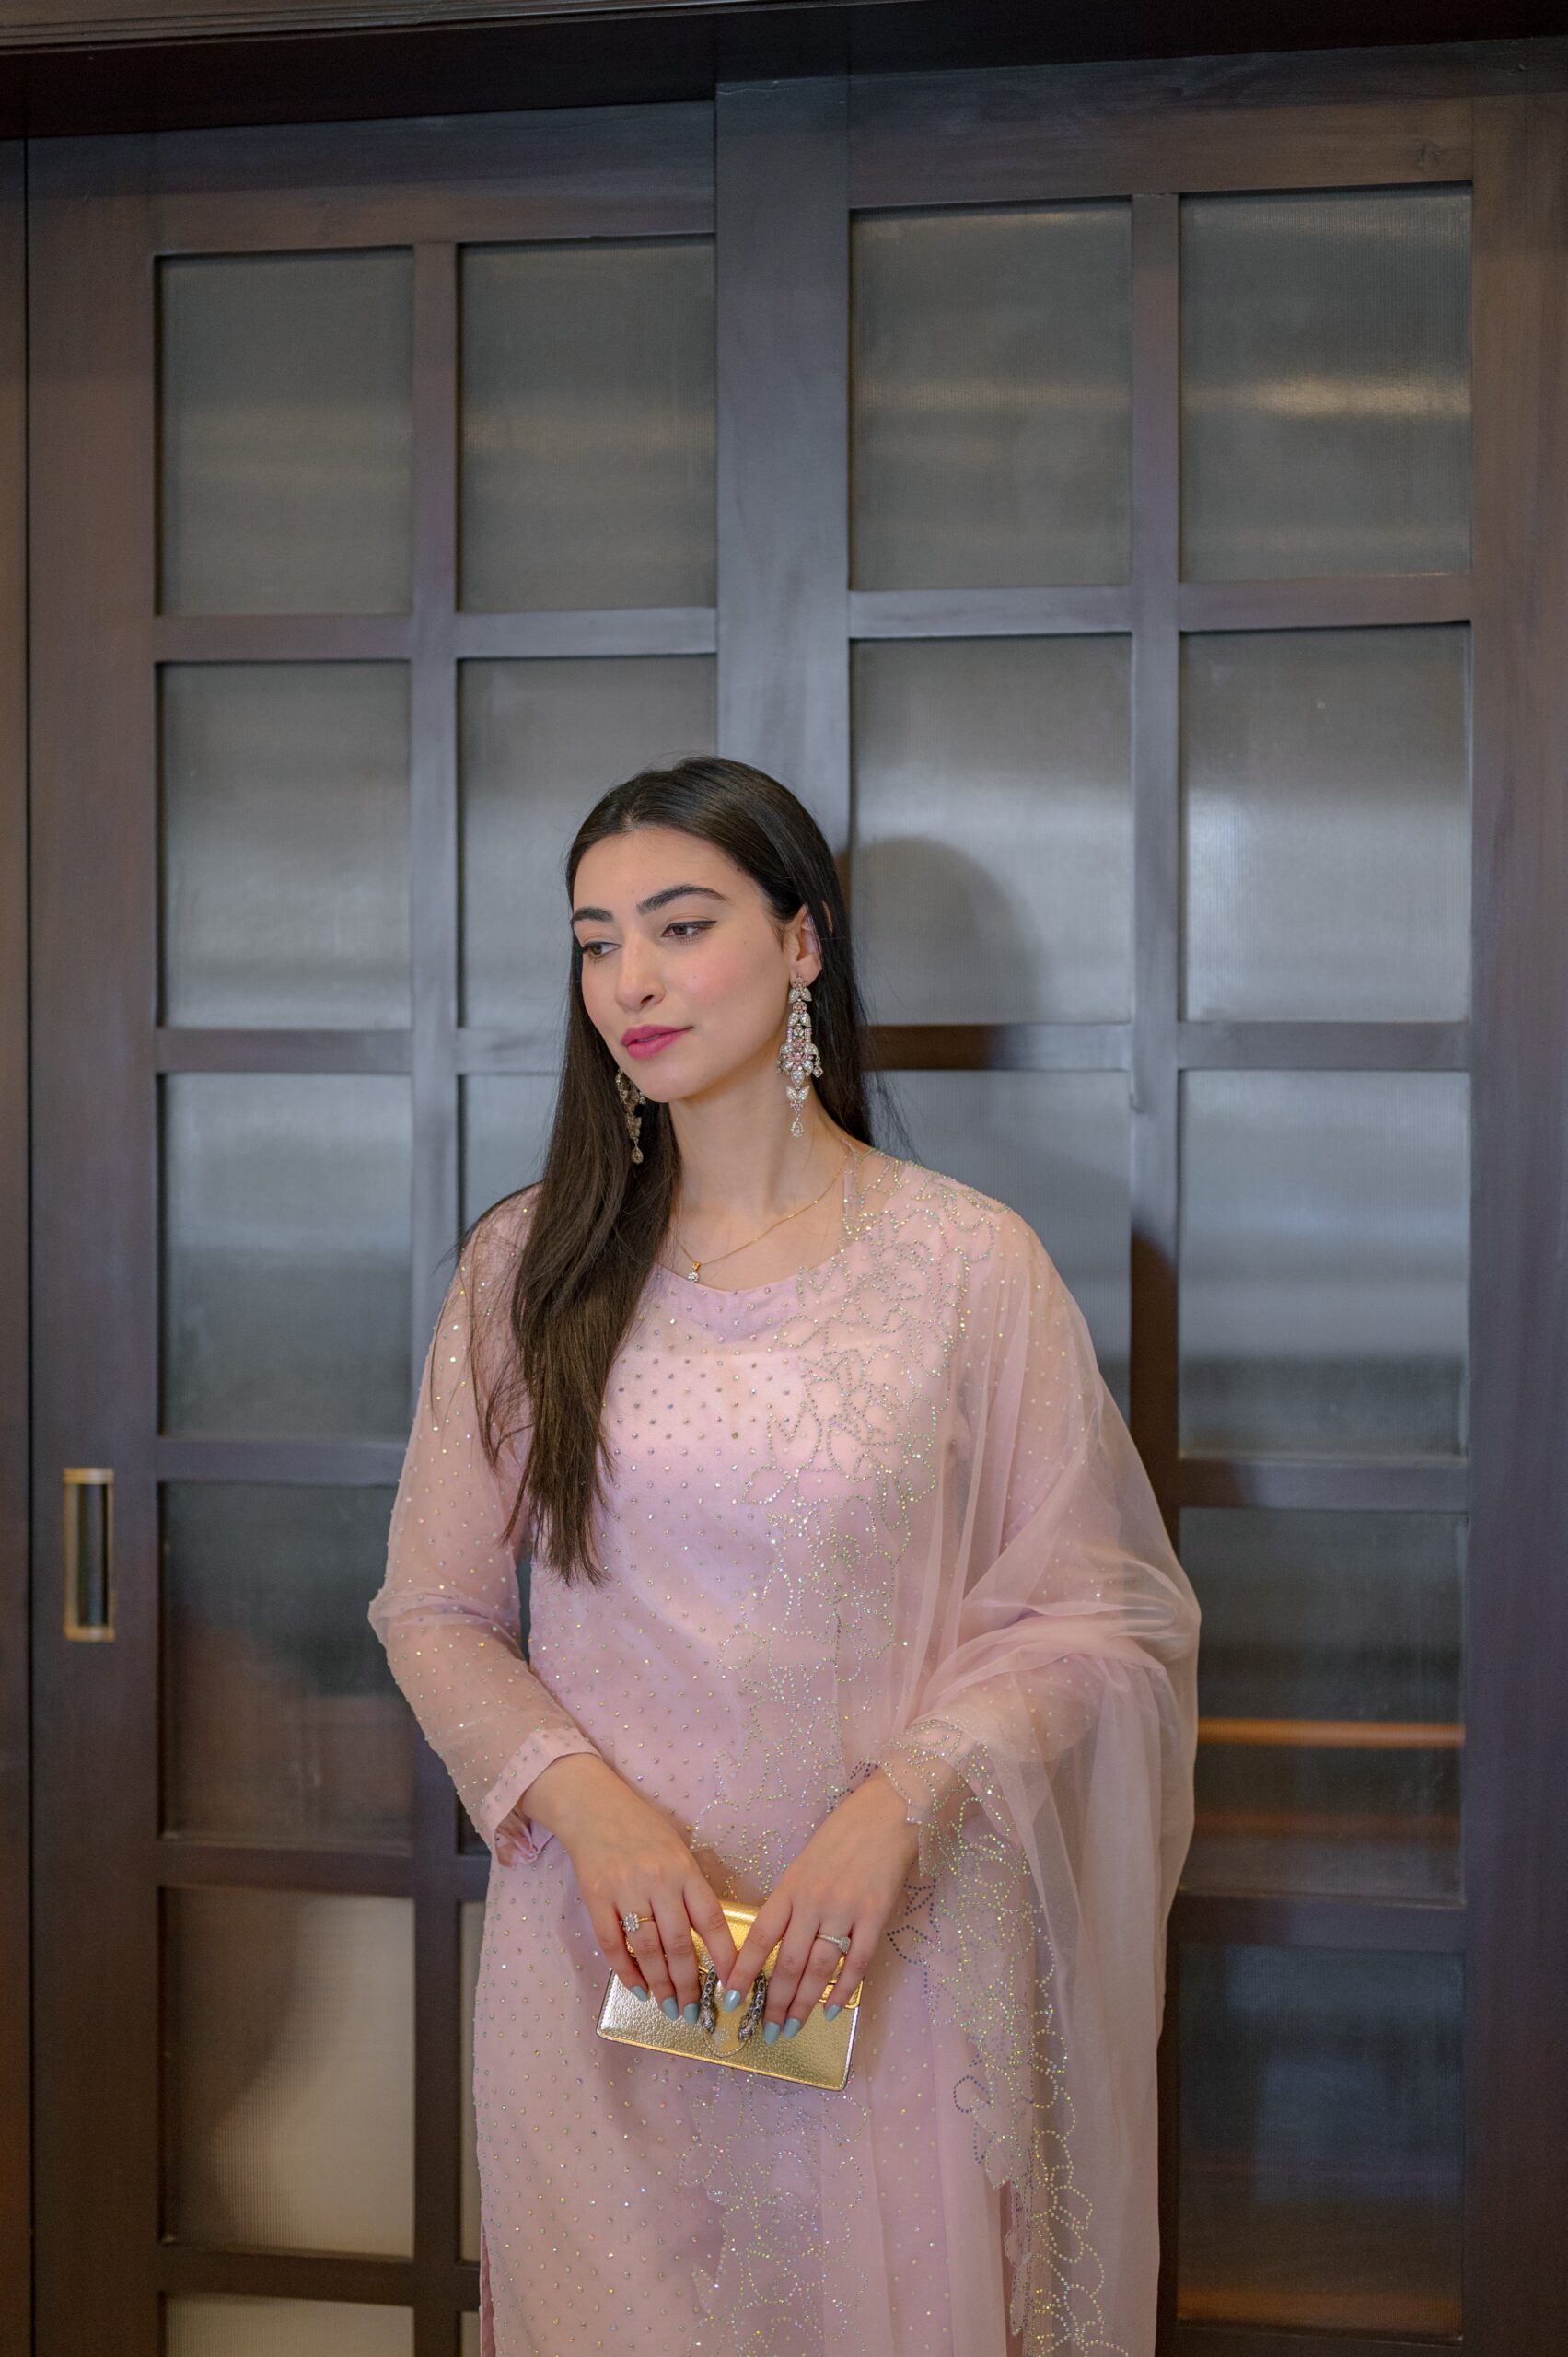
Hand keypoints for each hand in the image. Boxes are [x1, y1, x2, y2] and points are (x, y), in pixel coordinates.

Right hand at [521, 1754, 738, 2017]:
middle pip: (678, 1943)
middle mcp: (658, 1881)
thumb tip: (708, 1939)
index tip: (733, 1985)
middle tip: (694, 2011)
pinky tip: (637, 1988)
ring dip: (660, 1984)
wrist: (593, 1806)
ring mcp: (625, 1890)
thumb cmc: (642, 1829)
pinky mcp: (596, 1897)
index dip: (725, 1956)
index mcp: (684, 1869)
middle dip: (689, 1983)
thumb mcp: (677, 1850)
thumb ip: (690, 1890)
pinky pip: (612, 1943)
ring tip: (669, 2007)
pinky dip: (625, 1970)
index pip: (711, 1920)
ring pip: (648, 1949)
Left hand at [722, 1769, 919, 2039]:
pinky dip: (844, 1990)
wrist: (886, 1813)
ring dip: (803, 2003)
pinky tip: (832, 2010)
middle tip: (765, 2030)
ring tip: (791, 2029)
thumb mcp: (805, 1863)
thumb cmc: (842, 1836)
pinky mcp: (875, 1917)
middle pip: (788, 1962)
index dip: (744, 1970)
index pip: (761, 1936)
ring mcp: (845, 1911)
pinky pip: (856, 1963)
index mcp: (791, 1887)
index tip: (731, 1997)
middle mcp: (813, 1902)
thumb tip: (776, 1945)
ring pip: (818, 1968)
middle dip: (774, 2001)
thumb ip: (792, 1901)